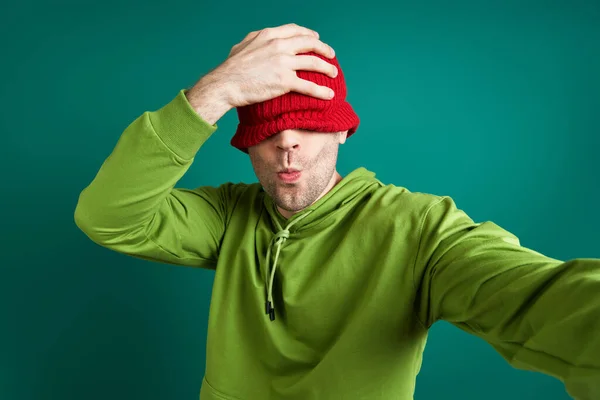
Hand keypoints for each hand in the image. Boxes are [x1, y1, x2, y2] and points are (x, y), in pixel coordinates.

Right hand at [187, 23, 337, 118]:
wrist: (225, 84)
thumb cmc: (230, 68)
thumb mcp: (242, 46)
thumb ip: (255, 41)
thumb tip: (259, 40)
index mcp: (269, 35)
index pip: (295, 30)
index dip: (309, 34)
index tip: (315, 39)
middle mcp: (279, 46)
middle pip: (309, 44)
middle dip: (323, 49)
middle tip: (331, 55)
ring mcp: (283, 63)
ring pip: (314, 62)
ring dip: (327, 68)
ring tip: (334, 73)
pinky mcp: (285, 81)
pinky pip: (309, 86)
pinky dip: (321, 90)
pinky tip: (329, 94)